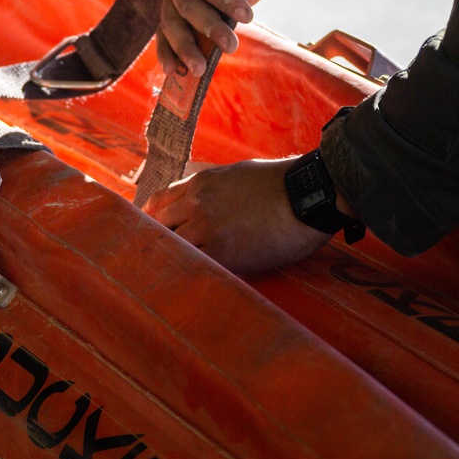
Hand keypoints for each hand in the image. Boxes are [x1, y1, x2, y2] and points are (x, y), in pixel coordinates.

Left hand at [141, 158, 332, 272]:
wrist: (309, 193)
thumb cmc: (282, 183)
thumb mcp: (239, 172)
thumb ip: (214, 186)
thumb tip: (208, 200)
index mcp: (200, 183)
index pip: (157, 202)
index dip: (151, 221)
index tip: (150, 235)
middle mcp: (196, 203)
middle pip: (157, 226)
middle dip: (155, 242)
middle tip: (154, 261)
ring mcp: (206, 227)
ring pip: (170, 247)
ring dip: (170, 261)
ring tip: (165, 279)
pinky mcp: (222, 252)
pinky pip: (193, 267)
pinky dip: (188, 276)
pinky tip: (186, 286)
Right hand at [157, 0, 318, 76]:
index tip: (246, 16)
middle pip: (185, 1)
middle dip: (207, 26)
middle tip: (231, 45)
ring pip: (171, 22)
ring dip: (185, 47)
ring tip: (199, 69)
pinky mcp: (172, 12)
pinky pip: (165, 34)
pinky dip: (168, 53)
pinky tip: (172, 72)